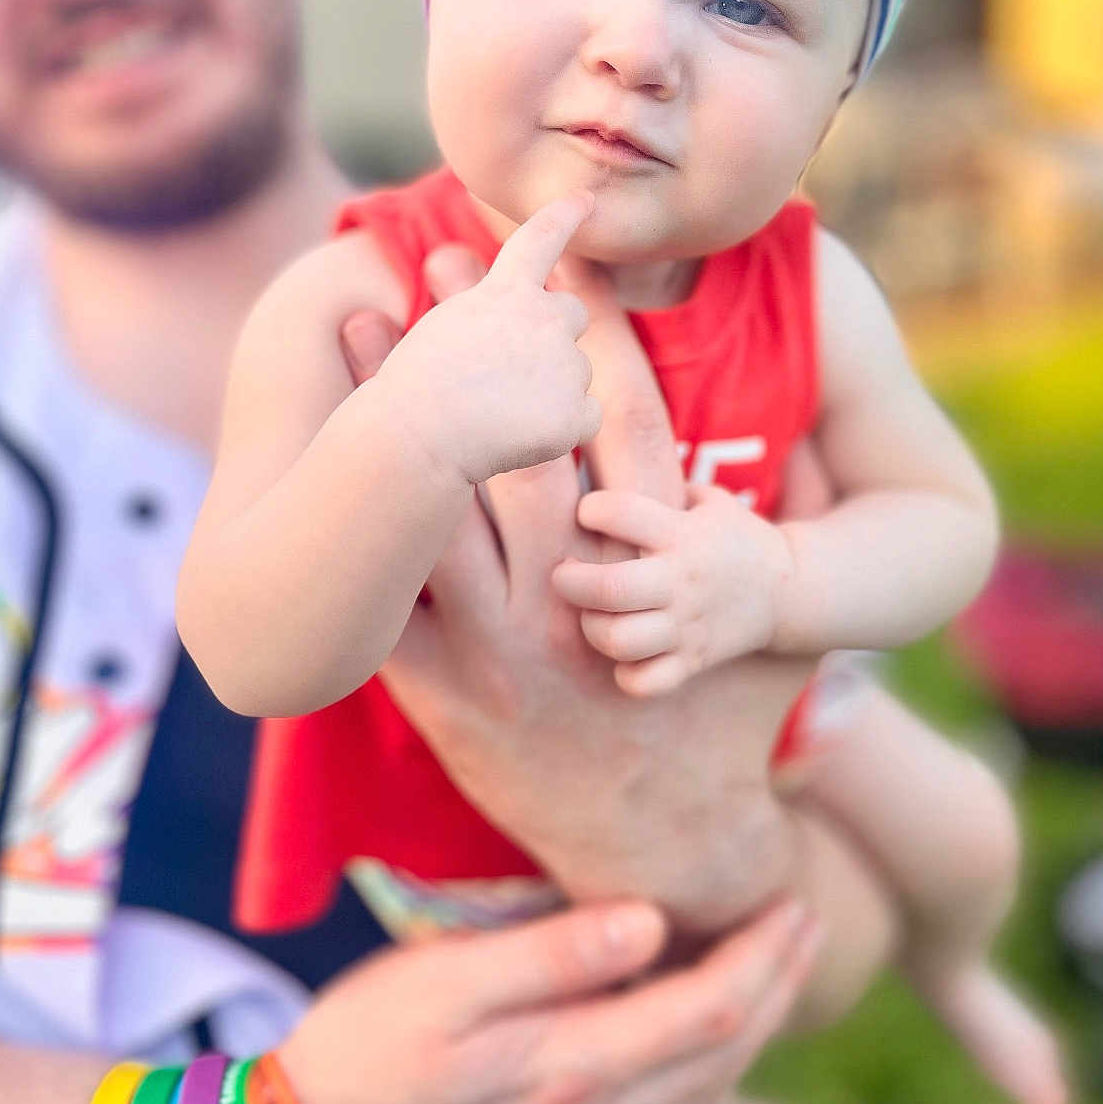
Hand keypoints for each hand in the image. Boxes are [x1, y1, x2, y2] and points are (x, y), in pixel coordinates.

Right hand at [272, 894, 820, 1103]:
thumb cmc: (363, 1048)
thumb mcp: (443, 983)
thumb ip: (551, 954)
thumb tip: (653, 920)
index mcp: (571, 1069)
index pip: (711, 1009)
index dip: (765, 954)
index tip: (794, 897)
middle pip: (725, 1054)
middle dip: (779, 984)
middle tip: (806, 919)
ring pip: (705, 1094)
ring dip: (756, 1028)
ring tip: (778, 968)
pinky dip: (712, 1072)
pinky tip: (708, 1038)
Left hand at [341, 252, 815, 931]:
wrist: (665, 850)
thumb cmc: (721, 725)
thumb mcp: (769, 630)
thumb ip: (761, 546)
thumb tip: (802, 455)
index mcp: (661, 562)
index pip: (625, 417)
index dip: (590, 328)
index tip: (556, 254)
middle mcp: (578, 591)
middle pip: (514, 439)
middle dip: (475, 341)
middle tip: (434, 253)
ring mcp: (505, 644)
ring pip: (434, 508)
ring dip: (386, 411)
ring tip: (349, 323)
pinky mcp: (447, 694)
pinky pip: (384, 605)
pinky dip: (342, 535)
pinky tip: (299, 468)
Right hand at [369, 192, 599, 486]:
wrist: (418, 435)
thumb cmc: (415, 387)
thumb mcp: (446, 327)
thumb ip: (491, 315)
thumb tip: (520, 333)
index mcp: (505, 292)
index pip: (540, 240)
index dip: (563, 216)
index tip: (585, 198)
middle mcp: (545, 318)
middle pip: (573, 312)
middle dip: (555, 331)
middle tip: (513, 367)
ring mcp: (566, 365)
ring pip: (576, 370)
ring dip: (549, 386)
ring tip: (497, 412)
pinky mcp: (575, 413)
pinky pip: (585, 416)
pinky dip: (561, 428)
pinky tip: (521, 438)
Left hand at [552, 482, 794, 695]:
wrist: (789, 589)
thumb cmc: (732, 537)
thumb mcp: (707, 499)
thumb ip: (659, 483)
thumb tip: (598, 455)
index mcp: (683, 534)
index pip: (620, 513)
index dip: (593, 508)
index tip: (588, 512)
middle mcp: (682, 581)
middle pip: (611, 587)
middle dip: (571, 580)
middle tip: (563, 574)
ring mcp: (687, 626)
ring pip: (621, 639)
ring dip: (594, 627)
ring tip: (592, 615)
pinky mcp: (693, 661)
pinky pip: (645, 682)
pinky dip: (626, 673)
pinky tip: (624, 654)